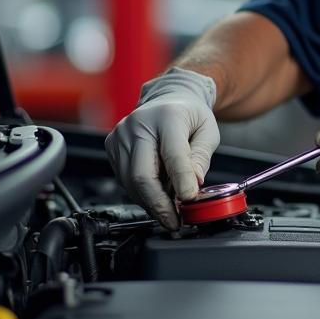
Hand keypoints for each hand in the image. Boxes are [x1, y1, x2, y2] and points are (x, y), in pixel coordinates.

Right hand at [105, 67, 219, 228]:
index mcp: (167, 116)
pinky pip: (124, 179)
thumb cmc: (189, 114)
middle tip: (174, 221)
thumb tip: (192, 186)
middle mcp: (138, 124)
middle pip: (142, 174)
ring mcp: (121, 135)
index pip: (172, 154)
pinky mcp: (112, 147)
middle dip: (159, 204)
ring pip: (131, 182)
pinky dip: (141, 193)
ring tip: (169, 209)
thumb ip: (201, 159)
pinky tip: (157, 194)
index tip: (189, 200)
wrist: (169, 97)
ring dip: (151, 202)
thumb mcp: (208, 132)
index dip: (181, 181)